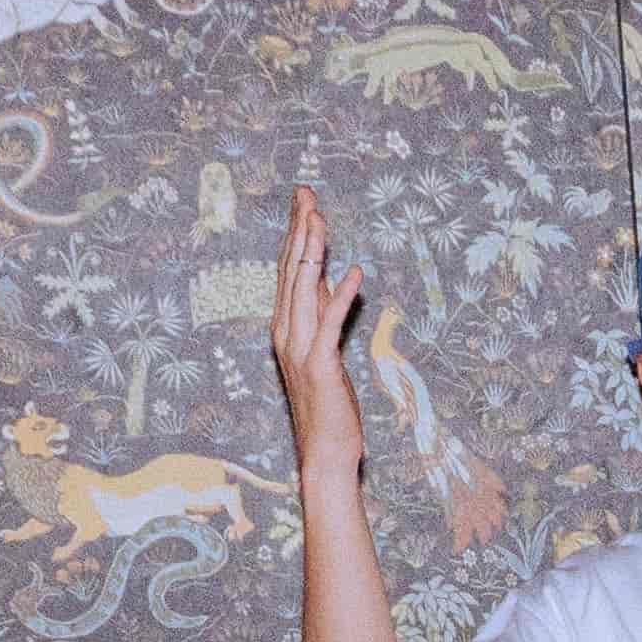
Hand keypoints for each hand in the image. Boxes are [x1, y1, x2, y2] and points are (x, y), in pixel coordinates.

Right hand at [270, 190, 371, 489]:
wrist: (325, 450)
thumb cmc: (328, 403)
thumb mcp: (325, 348)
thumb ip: (324, 313)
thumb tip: (332, 280)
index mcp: (285, 325)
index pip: (290, 269)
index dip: (296, 233)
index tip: (303, 200)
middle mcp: (285, 331)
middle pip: (292, 270)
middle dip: (299, 229)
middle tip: (305, 192)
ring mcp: (299, 347)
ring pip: (304, 288)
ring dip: (313, 251)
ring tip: (320, 217)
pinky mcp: (320, 364)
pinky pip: (330, 323)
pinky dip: (342, 295)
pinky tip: (356, 271)